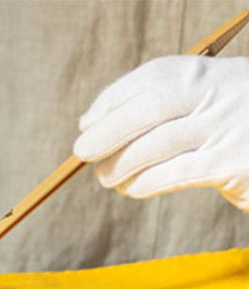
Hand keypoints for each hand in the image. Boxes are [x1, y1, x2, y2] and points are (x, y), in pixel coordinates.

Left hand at [74, 55, 248, 211]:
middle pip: (149, 107)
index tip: (87, 124)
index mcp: (206, 71)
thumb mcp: (202, 100)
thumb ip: (160, 105)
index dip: (110, 102)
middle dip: (108, 131)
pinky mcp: (233, 163)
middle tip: (83, 152)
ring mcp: (228, 127)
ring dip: (122, 164)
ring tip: (106, 178)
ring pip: (158, 144)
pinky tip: (132, 188)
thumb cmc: (232, 123)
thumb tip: (91, 124)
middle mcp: (219, 92)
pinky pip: (175, 173)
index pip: (149, 79)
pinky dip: (145, 182)